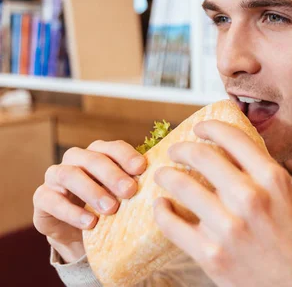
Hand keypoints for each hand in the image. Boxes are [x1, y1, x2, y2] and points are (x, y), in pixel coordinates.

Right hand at [33, 140, 145, 262]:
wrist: (79, 229)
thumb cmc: (108, 205)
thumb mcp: (123, 194)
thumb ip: (136, 183)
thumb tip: (165, 180)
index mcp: (99, 153)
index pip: (112, 147)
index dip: (126, 155)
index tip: (142, 169)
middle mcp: (76, 159)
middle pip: (92, 159)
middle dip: (112, 175)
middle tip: (130, 191)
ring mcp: (56, 176)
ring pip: (70, 175)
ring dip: (92, 191)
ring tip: (111, 209)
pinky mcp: (42, 198)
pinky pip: (51, 200)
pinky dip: (71, 212)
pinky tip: (90, 223)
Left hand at [153, 121, 291, 286]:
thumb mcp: (289, 197)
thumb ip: (261, 173)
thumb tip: (231, 151)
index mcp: (273, 180)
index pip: (233, 138)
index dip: (210, 128)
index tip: (200, 128)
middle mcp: (250, 198)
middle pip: (202, 156)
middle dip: (182, 148)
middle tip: (176, 150)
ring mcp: (228, 228)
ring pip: (182, 186)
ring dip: (166, 175)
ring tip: (163, 174)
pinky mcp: (211, 255)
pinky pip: (172, 225)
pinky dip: (162, 211)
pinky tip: (161, 205)